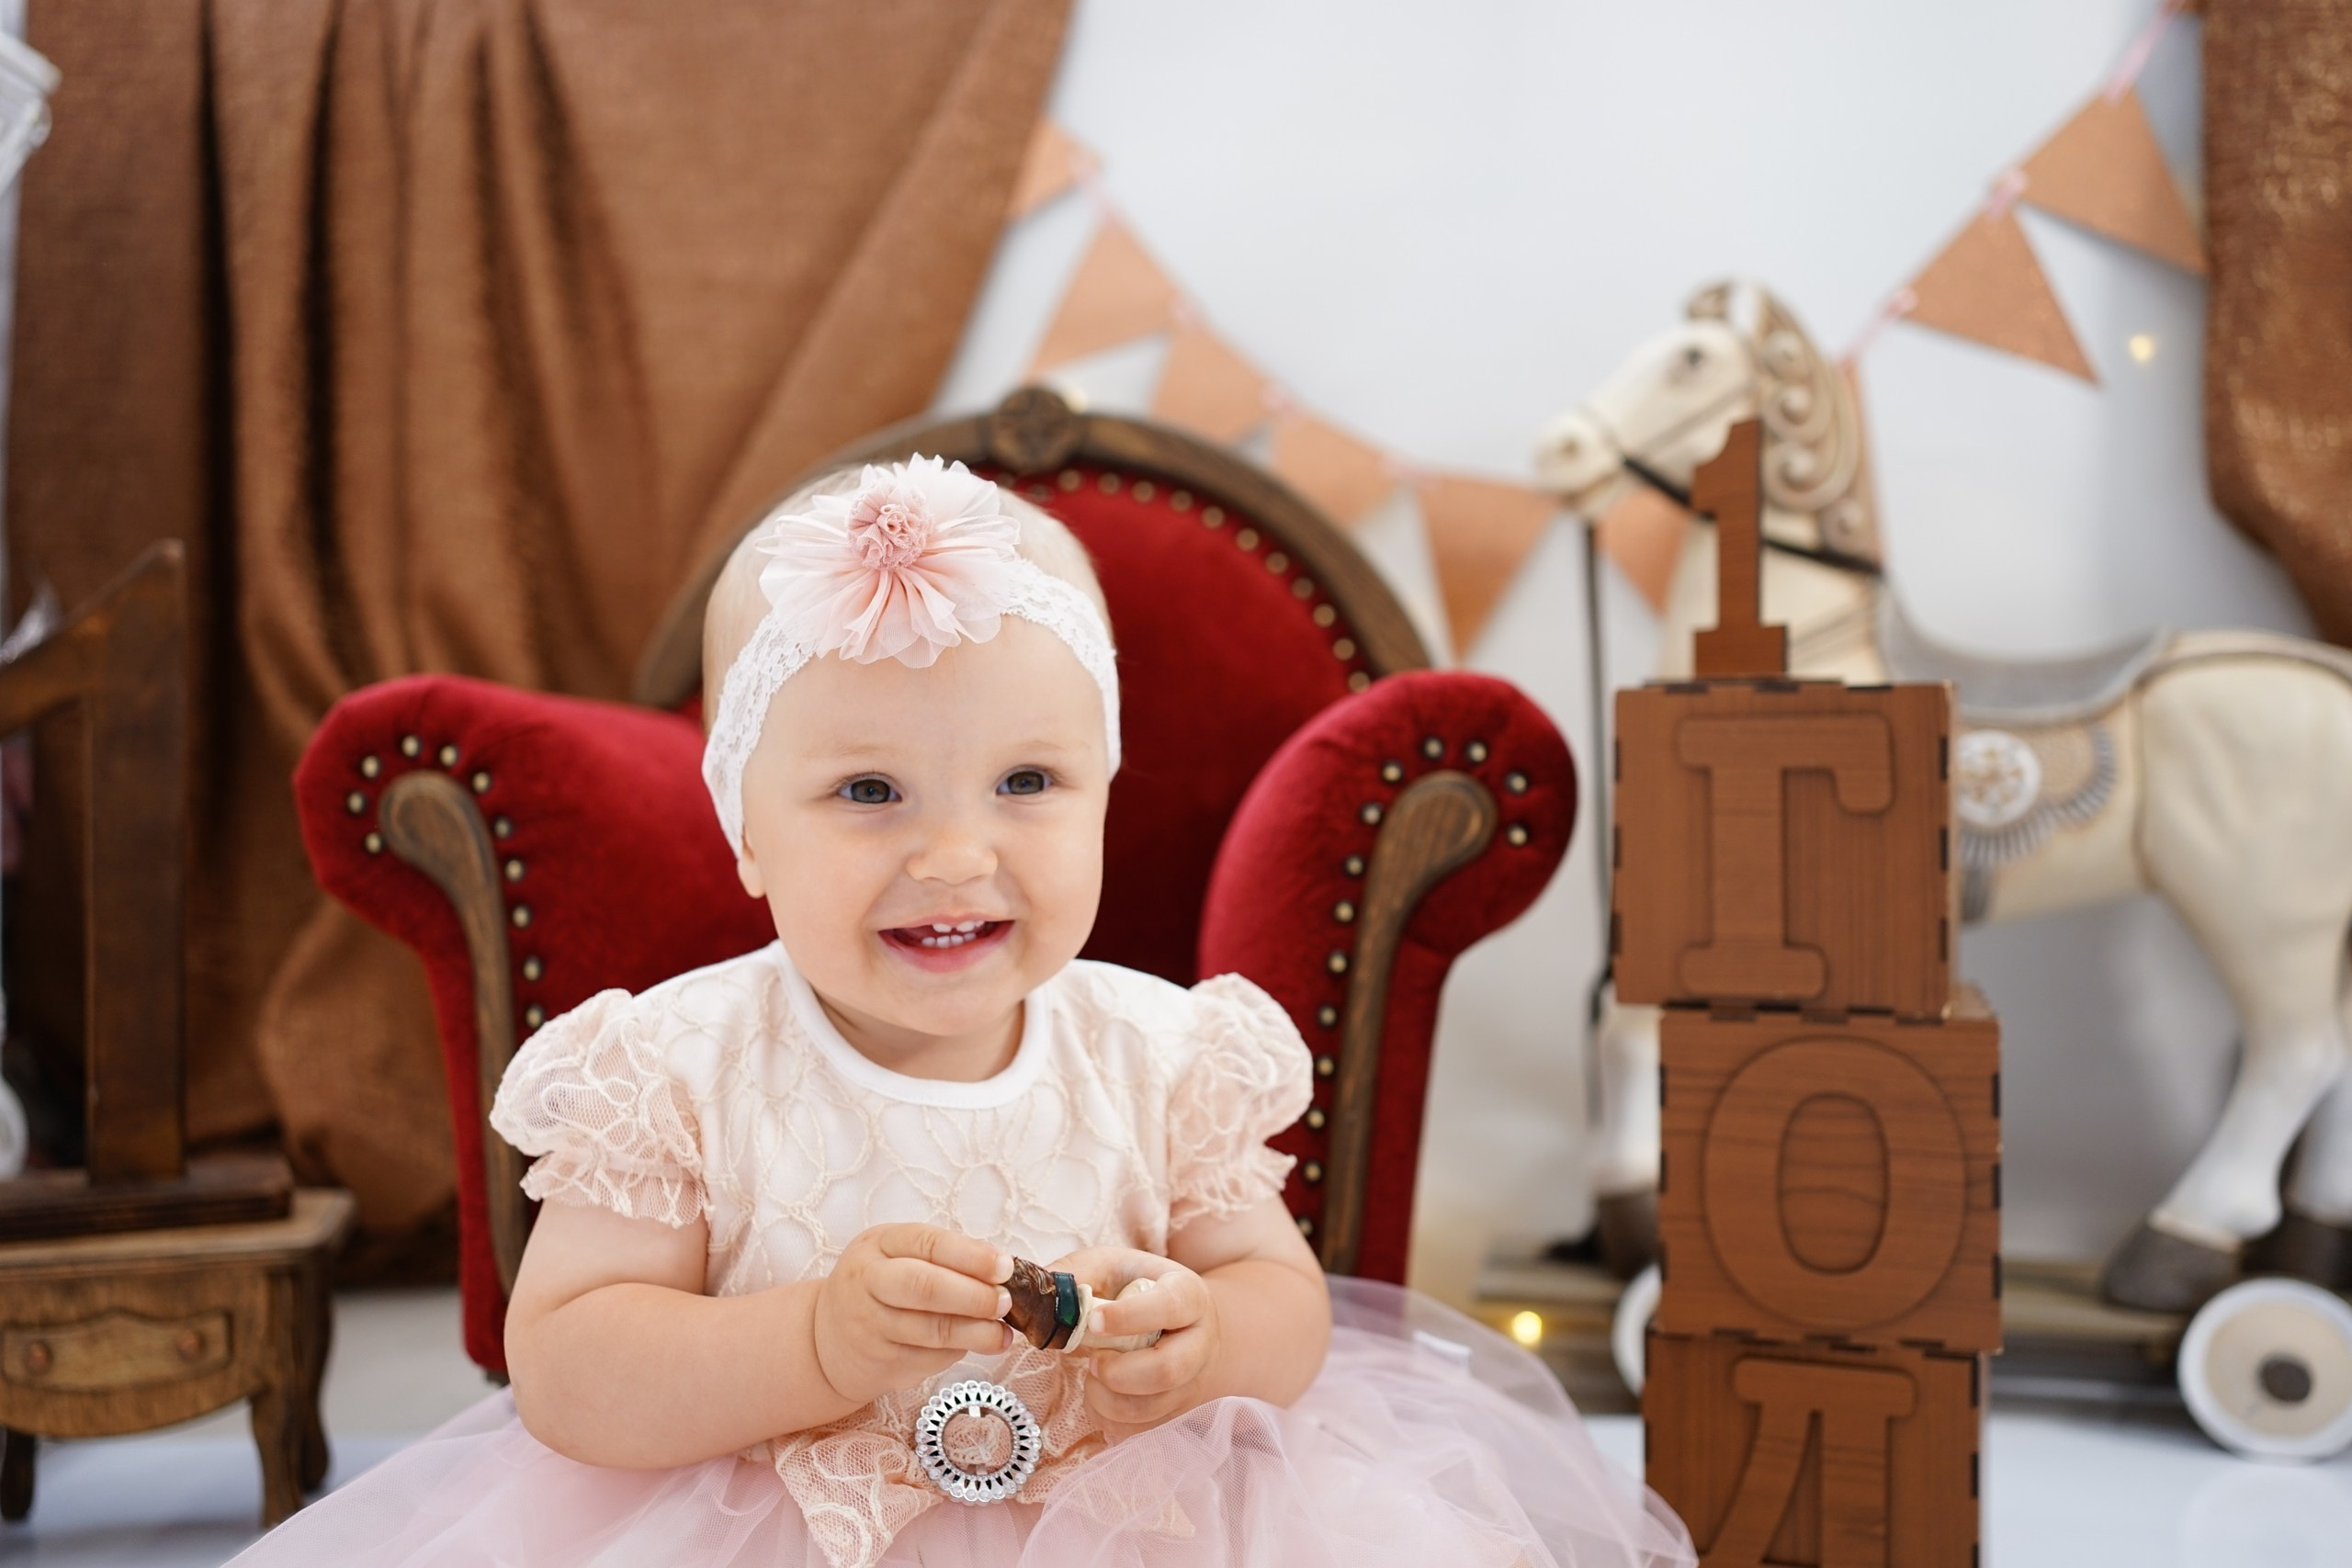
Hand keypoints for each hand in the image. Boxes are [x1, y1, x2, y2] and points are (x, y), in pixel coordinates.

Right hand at [812, 1224, 1015, 1406]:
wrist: (825, 1340)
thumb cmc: (878, 1287)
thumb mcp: (898, 1256)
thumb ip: (943, 1257)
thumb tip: (1002, 1271)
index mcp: (878, 1244)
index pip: (928, 1244)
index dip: (971, 1256)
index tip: (1005, 1267)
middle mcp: (867, 1282)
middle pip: (925, 1287)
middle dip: (974, 1296)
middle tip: (1005, 1302)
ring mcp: (870, 1326)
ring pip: (932, 1330)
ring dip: (977, 1332)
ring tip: (1002, 1334)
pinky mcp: (881, 1363)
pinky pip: (931, 1358)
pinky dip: (959, 1352)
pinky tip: (975, 1346)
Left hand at [1050, 1246, 1217, 1439]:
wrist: (1180, 1323)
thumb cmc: (1138, 1290)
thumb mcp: (1111, 1267)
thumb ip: (1078, 1275)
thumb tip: (1039, 1295)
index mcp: (1189, 1295)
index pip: (1171, 1305)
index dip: (1130, 1317)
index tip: (1093, 1321)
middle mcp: (1200, 1343)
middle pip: (1168, 1370)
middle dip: (1118, 1373)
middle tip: (1093, 1361)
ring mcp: (1191, 1383)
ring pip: (1152, 1407)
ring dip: (1107, 1399)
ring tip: (1092, 1375)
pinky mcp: (1176, 1412)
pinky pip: (1141, 1430)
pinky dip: (1108, 1419)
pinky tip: (1098, 1394)